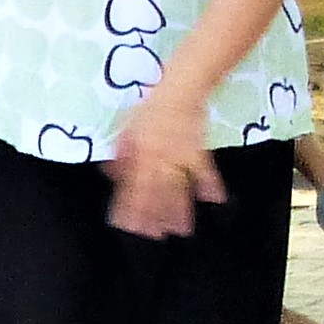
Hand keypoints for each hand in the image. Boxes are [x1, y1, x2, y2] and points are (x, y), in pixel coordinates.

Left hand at [107, 94, 223, 238]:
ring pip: (178, 188)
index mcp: (140, 153)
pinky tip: (214, 200)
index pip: (131, 185)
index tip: (124, 224)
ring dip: (178, 210)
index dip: (127, 206)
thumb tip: (109, 172)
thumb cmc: (151, 107)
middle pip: (154, 193)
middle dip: (152, 216)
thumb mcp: (126, 126)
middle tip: (151, 236)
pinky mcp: (199, 151)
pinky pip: (205, 171)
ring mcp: (181, 156)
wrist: (180, 88)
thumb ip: (120, 151)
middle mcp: (159, 158)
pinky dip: (210, 185)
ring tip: (179, 230)